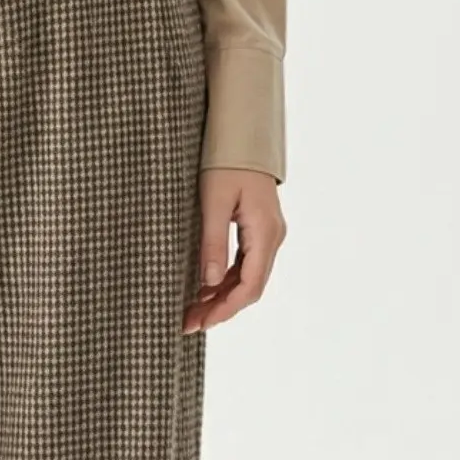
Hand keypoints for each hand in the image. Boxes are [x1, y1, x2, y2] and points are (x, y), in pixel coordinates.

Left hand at [183, 169, 285, 334]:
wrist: (243, 136)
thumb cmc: (226, 163)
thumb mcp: (213, 202)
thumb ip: (213, 243)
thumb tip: (208, 283)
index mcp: (265, 232)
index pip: (250, 285)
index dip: (225, 309)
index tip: (200, 323)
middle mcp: (272, 237)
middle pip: (249, 287)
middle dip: (220, 309)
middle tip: (187, 324)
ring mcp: (268, 234)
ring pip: (247, 279)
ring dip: (220, 298)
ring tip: (190, 312)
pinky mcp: (258, 231)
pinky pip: (244, 265)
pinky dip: (224, 281)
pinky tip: (202, 290)